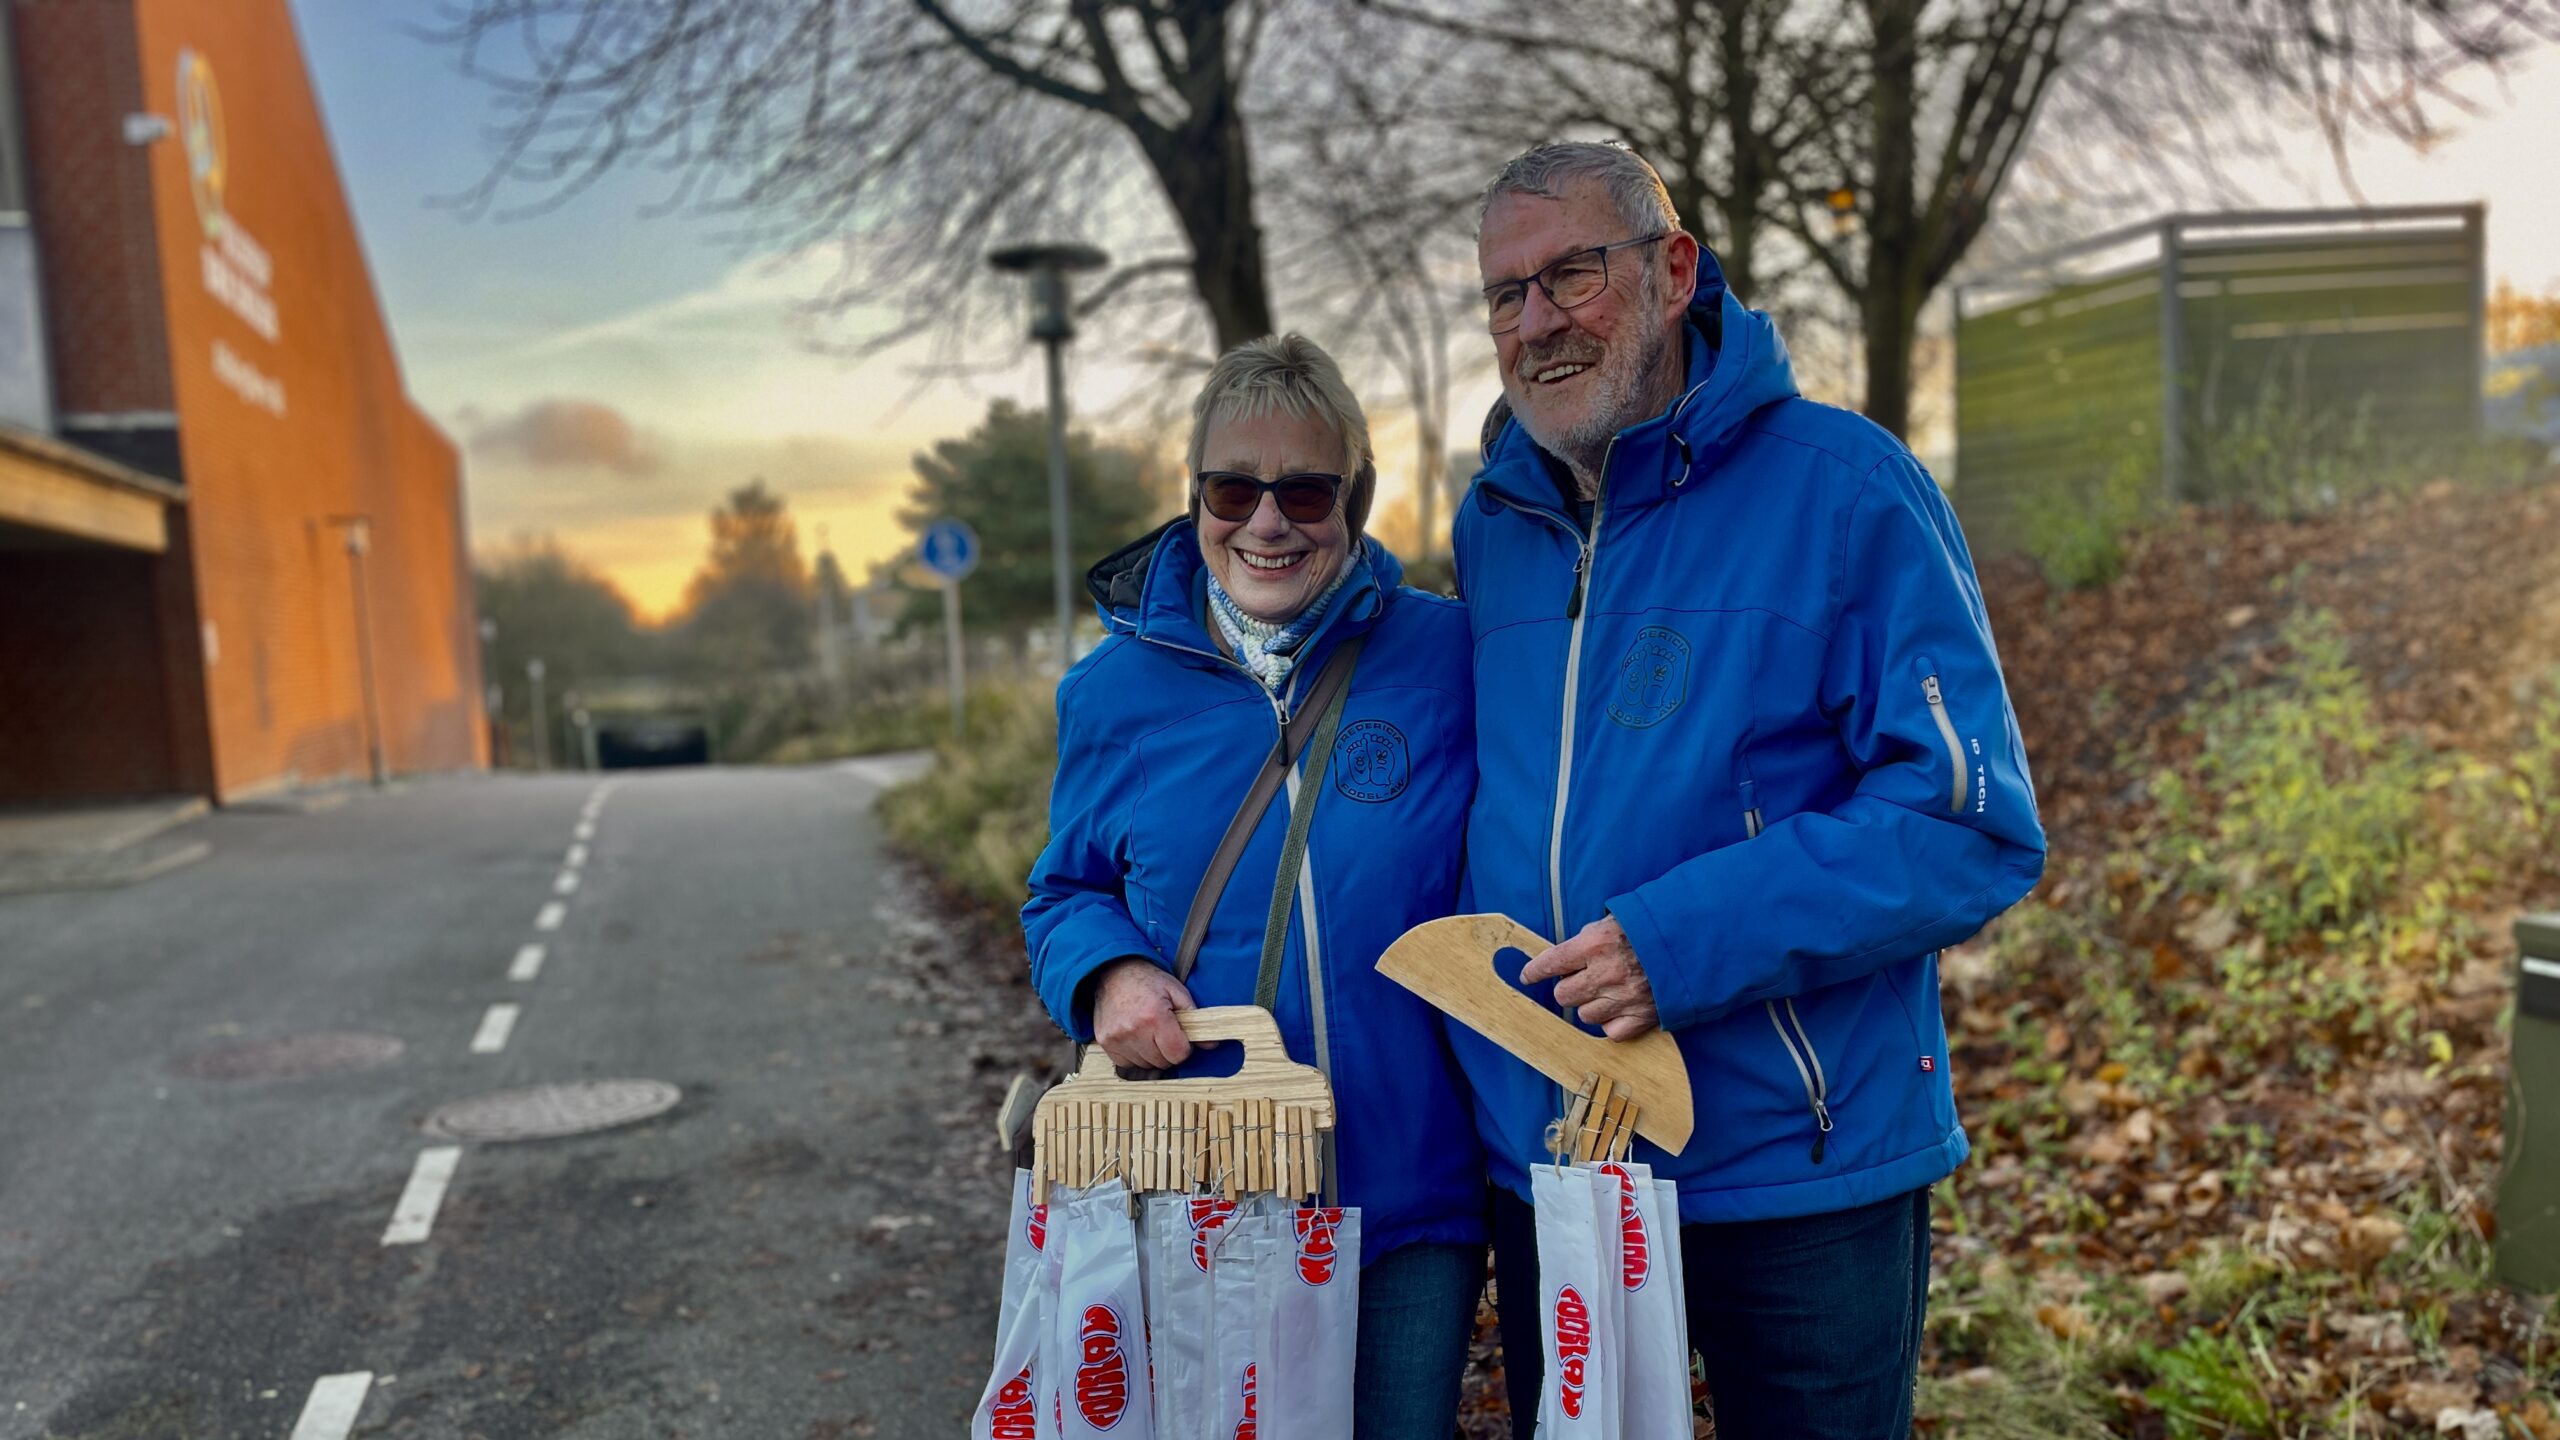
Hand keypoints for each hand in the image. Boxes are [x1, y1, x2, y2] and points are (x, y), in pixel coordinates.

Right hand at [1090, 958, 1208, 1069]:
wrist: (1113, 972)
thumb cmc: (1148, 981)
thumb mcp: (1177, 991)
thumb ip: (1195, 1019)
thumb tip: (1211, 1044)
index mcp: (1154, 1016)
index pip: (1178, 1054)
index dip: (1184, 1047)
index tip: (1180, 1036)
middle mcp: (1133, 1030)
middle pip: (1162, 1062)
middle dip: (1168, 1050)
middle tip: (1164, 1032)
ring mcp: (1116, 1038)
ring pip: (1145, 1065)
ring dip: (1151, 1053)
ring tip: (1148, 1032)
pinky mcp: (1105, 1042)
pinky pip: (1126, 1064)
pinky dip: (1134, 1055)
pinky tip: (1135, 1037)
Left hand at [1519, 917, 1658, 1039]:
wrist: (1696, 944)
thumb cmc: (1654, 928)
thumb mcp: (1616, 921)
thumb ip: (1588, 938)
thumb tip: (1564, 955)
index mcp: (1596, 944)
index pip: (1551, 962)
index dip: (1535, 970)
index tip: (1528, 975)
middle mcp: (1606, 973)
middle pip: (1563, 994)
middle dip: (1568, 987)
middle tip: (1580, 980)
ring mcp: (1624, 998)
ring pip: (1584, 1015)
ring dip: (1589, 1005)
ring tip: (1605, 992)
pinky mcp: (1641, 1017)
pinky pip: (1610, 1032)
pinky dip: (1611, 1023)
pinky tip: (1618, 1009)